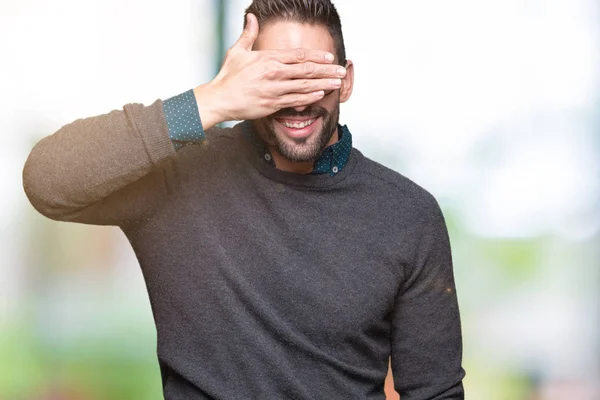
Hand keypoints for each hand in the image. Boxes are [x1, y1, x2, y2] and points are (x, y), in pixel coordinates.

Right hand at [194, 13, 346, 128]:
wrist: (220, 99)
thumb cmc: (228, 76)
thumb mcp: (238, 51)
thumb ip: (248, 34)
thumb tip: (251, 17)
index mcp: (269, 59)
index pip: (298, 55)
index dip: (316, 56)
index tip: (329, 57)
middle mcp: (275, 74)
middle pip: (307, 70)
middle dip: (327, 70)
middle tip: (341, 70)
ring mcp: (275, 90)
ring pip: (305, 86)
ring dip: (323, 84)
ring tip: (337, 83)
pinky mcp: (273, 104)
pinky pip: (296, 100)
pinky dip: (310, 97)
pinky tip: (320, 94)